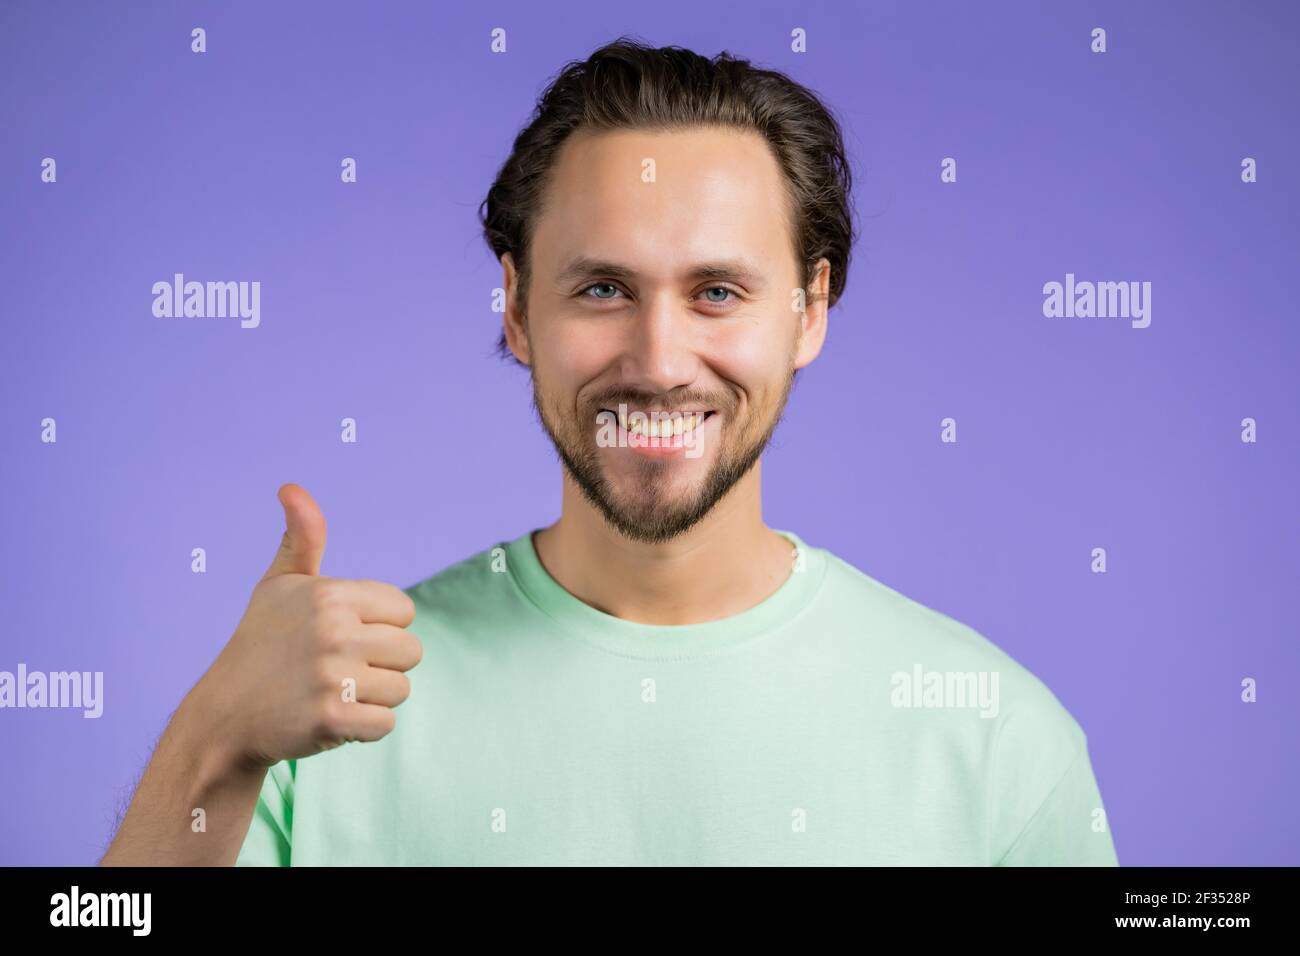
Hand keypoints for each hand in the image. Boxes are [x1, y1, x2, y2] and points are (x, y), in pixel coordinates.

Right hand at [187, 483, 421, 769]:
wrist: (224, 715)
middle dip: (380, 665)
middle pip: (411, 651)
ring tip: (331, 693)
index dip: (380, 627)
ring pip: (400, 689)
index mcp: (331, 595)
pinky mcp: (332, 718)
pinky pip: (385, 725)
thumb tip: (291, 488)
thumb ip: (302, 538)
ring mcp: (333, 676)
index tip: (341, 636)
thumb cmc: (260, 644)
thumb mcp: (278, 585)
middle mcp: (334, 631)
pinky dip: (363, 730)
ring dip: (372, 698)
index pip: (404, 610)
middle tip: (336, 670)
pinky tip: (330, 719)